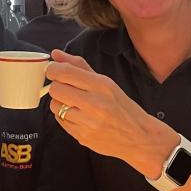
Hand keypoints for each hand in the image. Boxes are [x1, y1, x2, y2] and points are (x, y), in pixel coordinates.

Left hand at [46, 49, 174, 177]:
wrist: (138, 136)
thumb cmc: (121, 107)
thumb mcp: (106, 83)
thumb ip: (79, 66)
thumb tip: (55, 54)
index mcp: (102, 85)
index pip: (65, 72)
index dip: (52, 70)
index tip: (53, 71)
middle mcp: (95, 103)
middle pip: (55, 89)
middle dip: (57, 86)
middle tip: (66, 88)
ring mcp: (88, 122)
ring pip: (54, 106)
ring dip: (60, 102)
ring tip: (74, 104)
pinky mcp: (82, 136)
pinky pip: (59, 121)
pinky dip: (64, 116)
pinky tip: (77, 116)